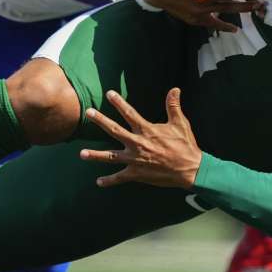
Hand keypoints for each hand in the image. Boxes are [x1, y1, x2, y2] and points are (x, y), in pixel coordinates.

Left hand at [79, 88, 201, 189]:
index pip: (130, 113)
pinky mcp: (137, 174)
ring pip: (111, 157)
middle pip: (115, 130)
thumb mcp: (180, 124)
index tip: (109, 94)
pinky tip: (99, 182)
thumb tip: (175, 89)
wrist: (190, 170)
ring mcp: (135, 160)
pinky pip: (120, 177)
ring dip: (95, 155)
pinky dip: (109, 181)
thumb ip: (173, 106)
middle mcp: (138, 144)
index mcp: (147, 131)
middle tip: (88, 113)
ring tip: (81, 154)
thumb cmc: (185, 146)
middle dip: (101, 121)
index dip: (119, 103)